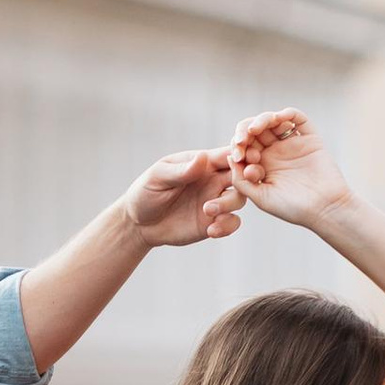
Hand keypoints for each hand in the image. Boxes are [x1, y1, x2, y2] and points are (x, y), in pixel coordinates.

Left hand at [120, 147, 243, 249]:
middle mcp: (212, 180)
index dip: (241, 156)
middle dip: (246, 179)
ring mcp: (214, 201)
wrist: (139, 223)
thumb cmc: (146, 192)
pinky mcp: (213, 222)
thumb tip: (202, 158)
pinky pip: (232, 222)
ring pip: (239, 198)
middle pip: (241, 175)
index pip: (228, 154)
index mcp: (202, 163)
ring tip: (208, 211)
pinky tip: (211, 230)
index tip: (244, 161)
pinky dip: (227, 226)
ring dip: (229, 205)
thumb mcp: (158, 177)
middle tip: (236, 187)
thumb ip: (181, 170)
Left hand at [226, 108, 353, 228]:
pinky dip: (287, 113)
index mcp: (261, 165)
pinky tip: (277, 118)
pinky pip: (298, 118)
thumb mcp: (260, 197)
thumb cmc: (293, 209)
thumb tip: (228, 156)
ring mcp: (292, 144)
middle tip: (242, 140)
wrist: (325, 210)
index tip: (238, 157)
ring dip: (261, 120)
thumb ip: (241, 180)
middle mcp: (275, 152)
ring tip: (256, 129)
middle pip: (255, 130)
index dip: (237, 146)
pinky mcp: (310, 139)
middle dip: (245, 131)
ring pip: (273, 121)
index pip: (244, 146)